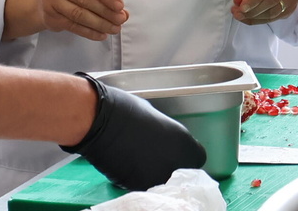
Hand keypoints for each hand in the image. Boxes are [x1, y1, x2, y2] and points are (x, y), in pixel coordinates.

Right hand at [33, 0, 127, 41]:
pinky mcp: (50, 16)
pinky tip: (101, 35)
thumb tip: (123, 12)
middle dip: (106, 11)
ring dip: (99, 24)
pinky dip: (89, 32)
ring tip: (114, 29)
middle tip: (120, 20)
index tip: (120, 6)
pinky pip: (73, 26)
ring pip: (79, 14)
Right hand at [65, 73, 205, 190]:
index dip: (185, 153)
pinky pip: (145, 184)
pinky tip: (129, 164)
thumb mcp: (158, 118)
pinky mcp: (136, 187)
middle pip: (181, 173)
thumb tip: (166, 139)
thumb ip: (168, 133)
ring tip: (140, 158)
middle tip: (156, 154)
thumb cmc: (128, 111)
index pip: (197, 158)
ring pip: (163, 181)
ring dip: (155, 172)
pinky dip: (139, 177)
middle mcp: (175, 167)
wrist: (101, 123)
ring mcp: (156, 180)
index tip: (175, 149)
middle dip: (171, 164)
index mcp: (185, 146)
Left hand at [232, 0, 297, 25]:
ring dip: (257, 17)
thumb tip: (239, 1)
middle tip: (238, 13)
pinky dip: (263, 20)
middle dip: (254, 9)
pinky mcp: (294, 3)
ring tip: (242, 15)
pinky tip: (252, 18)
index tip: (242, 7)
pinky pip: (278, 16)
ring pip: (276, 10)